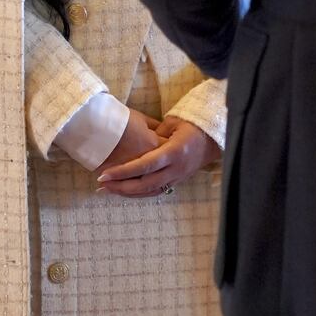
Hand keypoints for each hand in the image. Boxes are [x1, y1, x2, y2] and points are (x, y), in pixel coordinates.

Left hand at [97, 116, 220, 197]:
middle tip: (101, 184)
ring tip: (107, 189)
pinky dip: (139, 193)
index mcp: (174, 152)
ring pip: (149, 191)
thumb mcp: (173, 122)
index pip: (145, 165)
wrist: (214, 138)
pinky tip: (125, 191)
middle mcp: (176, 168)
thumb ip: (155, 133)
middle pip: (145, 184)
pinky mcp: (177, 181)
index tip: (106, 174)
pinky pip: (155, 191)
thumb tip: (136, 142)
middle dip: (121, 186)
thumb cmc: (192, 124)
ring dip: (127, 192)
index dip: (124, 171)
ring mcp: (177, 177)